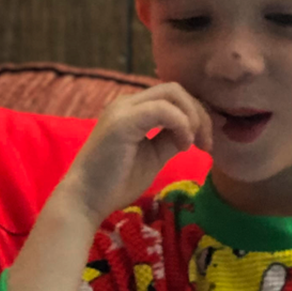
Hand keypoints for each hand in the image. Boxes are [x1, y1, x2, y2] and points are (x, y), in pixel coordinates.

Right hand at [62, 82, 211, 224]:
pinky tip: (183, 146)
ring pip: (172, 92)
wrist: (85, 200)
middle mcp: (126, 102)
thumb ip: (171, 139)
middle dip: (200, 113)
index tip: (206, 143)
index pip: (172, 96)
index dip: (196, 113)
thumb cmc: (115, 184)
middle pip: (175, 90)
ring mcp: (123, 109)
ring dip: (193, 117)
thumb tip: (195, 130)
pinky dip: (182, 124)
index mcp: (132, 109)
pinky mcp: (123, 120)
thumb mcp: (154, 157)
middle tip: (206, 145)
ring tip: (196, 146)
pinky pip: (164, 109)